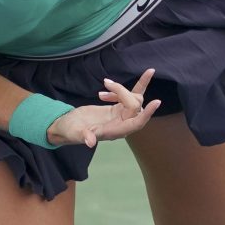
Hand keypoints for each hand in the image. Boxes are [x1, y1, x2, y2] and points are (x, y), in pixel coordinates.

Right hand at [46, 69, 161, 147]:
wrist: (68, 126)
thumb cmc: (70, 131)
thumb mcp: (74, 132)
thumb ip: (83, 136)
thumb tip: (90, 142)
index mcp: (114, 131)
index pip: (136, 123)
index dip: (147, 114)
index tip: (157, 102)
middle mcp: (121, 124)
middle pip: (134, 105)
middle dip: (123, 91)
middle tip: (106, 83)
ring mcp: (121, 116)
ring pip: (134, 99)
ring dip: (121, 89)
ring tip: (105, 84)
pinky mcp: (117, 109)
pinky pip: (128, 96)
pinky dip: (119, 89)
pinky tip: (104, 90)